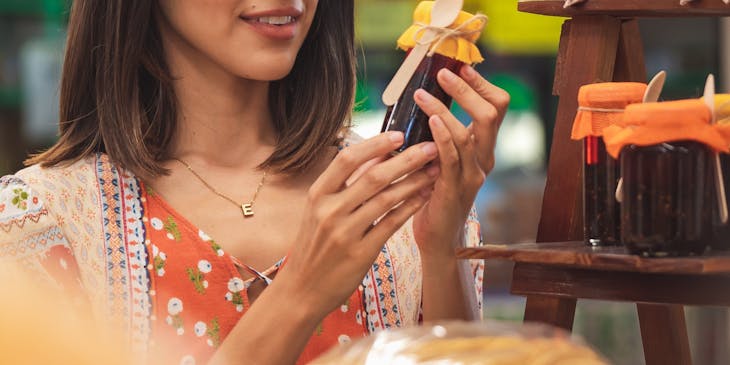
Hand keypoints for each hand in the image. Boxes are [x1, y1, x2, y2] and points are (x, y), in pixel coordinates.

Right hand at [276, 132, 439, 317]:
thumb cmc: (314, 246)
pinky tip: (424, 196)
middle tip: (430, 147)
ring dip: (414, 181)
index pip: (348, 160)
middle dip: (406, 159)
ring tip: (434, 170)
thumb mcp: (318, 211)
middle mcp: (329, 211)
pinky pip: (391, 224)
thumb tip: (374, 155)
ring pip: (387, 199)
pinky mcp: (361, 253)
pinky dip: (410, 207)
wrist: (302, 289)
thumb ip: (342, 186)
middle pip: (374, 176)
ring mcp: (345, 233)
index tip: (399, 134)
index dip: (375, 144)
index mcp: (318, 195)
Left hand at [412, 65, 508, 257]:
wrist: (437, 239)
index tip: (461, 67)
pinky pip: (452, 158)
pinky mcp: (454, 189)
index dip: (482, 84)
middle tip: (444, 74)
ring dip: (444, 109)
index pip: (496, 107)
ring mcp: (472, 175)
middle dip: (468, 89)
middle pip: (491, 114)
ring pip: (468, 133)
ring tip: (422, 94)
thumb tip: (421, 101)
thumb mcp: (440, 159)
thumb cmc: (433, 195)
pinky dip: (442, 137)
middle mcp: (484, 159)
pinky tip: (430, 122)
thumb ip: (438, 136)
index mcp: (483, 149)